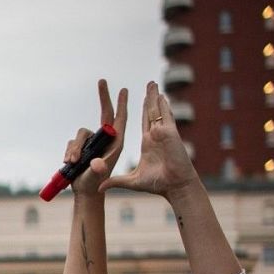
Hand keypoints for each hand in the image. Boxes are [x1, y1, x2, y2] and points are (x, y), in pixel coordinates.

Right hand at [65, 80, 129, 197]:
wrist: (85, 191)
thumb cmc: (95, 184)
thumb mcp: (97, 176)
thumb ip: (97, 169)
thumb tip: (97, 163)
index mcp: (116, 143)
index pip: (120, 119)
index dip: (121, 104)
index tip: (123, 90)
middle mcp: (105, 140)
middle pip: (104, 114)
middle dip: (104, 98)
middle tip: (102, 81)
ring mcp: (92, 142)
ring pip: (81, 134)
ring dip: (75, 147)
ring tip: (71, 162)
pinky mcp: (80, 147)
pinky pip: (72, 142)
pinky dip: (68, 151)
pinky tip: (68, 162)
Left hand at [96, 81, 200, 198]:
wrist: (174, 187)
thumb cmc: (158, 185)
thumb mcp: (131, 181)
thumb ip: (115, 182)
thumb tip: (99, 188)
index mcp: (147, 143)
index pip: (141, 122)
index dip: (136, 109)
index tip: (131, 97)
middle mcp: (155, 136)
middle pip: (150, 112)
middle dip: (149, 98)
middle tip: (149, 84)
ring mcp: (162, 134)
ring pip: (157, 111)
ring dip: (154, 97)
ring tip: (152, 84)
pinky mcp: (169, 135)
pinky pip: (166, 116)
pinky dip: (163, 105)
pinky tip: (161, 95)